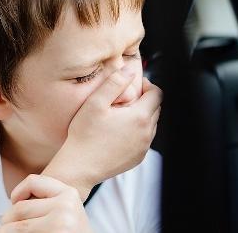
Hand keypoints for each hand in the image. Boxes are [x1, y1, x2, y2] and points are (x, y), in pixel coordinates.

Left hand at [0, 174, 91, 232]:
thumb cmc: (74, 230)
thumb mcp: (66, 209)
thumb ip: (46, 203)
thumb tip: (10, 209)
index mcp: (69, 193)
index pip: (32, 181)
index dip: (18, 192)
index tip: (14, 203)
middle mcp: (65, 206)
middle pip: (20, 208)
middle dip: (8, 220)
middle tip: (7, 228)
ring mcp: (59, 224)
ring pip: (15, 227)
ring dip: (6, 232)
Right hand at [43, 71, 161, 200]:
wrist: (79, 167)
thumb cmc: (84, 134)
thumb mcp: (95, 103)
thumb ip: (115, 82)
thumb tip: (130, 70)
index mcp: (139, 117)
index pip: (157, 94)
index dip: (148, 85)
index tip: (134, 86)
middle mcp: (147, 133)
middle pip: (156, 108)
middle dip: (145, 100)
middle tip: (125, 99)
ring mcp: (143, 147)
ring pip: (151, 124)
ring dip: (142, 116)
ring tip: (121, 115)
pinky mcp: (138, 158)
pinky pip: (145, 139)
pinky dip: (137, 131)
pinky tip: (119, 131)